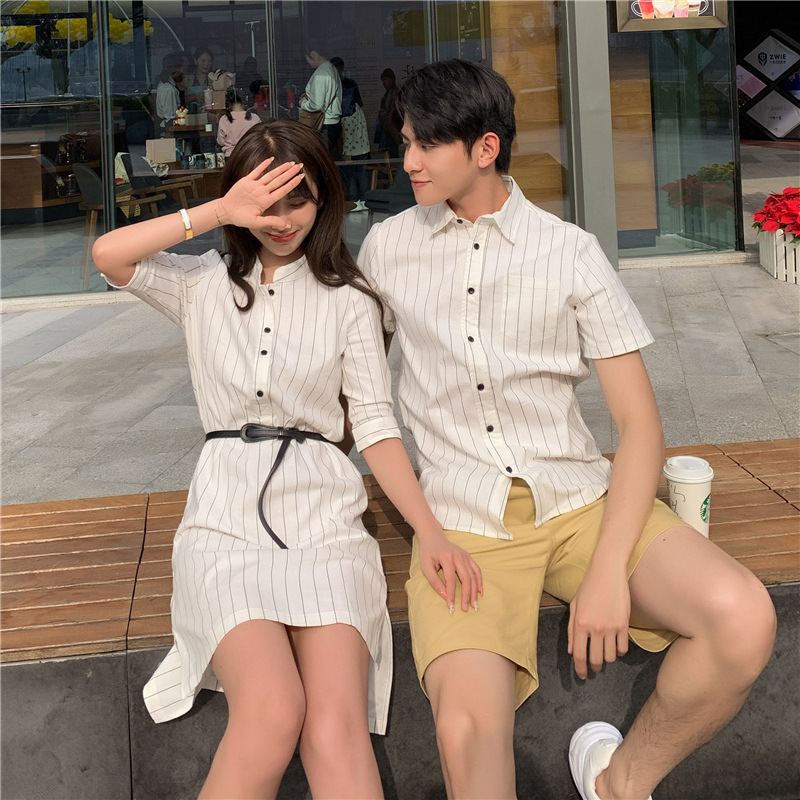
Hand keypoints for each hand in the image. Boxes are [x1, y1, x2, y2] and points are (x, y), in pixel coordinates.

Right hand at [217, 157, 304, 229]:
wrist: (226, 212)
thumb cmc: (241, 219)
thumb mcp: (257, 223)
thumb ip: (271, 222)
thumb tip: (287, 225)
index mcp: (267, 201)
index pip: (283, 190)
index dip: (292, 183)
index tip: (301, 178)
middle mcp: (263, 192)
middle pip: (279, 180)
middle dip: (290, 173)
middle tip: (300, 165)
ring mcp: (255, 186)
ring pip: (270, 175)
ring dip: (280, 168)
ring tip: (290, 162)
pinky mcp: (246, 181)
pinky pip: (257, 171)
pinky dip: (263, 165)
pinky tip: (271, 159)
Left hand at [417, 527, 482, 614]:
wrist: (433, 536)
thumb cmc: (427, 552)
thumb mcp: (426, 566)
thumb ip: (435, 581)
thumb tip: (445, 596)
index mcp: (446, 558)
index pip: (451, 580)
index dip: (451, 595)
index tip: (451, 608)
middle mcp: (458, 556)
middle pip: (466, 579)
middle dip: (466, 595)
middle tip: (465, 609)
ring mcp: (465, 555)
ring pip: (473, 575)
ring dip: (475, 591)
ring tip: (474, 605)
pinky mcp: (468, 556)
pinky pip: (477, 570)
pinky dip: (479, 581)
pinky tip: (480, 592)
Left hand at [568, 563, 629, 679]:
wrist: (607, 572)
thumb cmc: (588, 587)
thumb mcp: (574, 606)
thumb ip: (572, 630)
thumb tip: (572, 651)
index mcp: (580, 623)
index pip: (579, 655)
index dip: (580, 669)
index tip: (582, 675)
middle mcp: (596, 628)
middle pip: (596, 660)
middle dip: (594, 668)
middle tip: (594, 668)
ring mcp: (611, 627)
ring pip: (611, 656)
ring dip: (607, 660)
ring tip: (604, 655)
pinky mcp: (624, 624)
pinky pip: (623, 648)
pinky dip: (619, 652)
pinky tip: (615, 647)